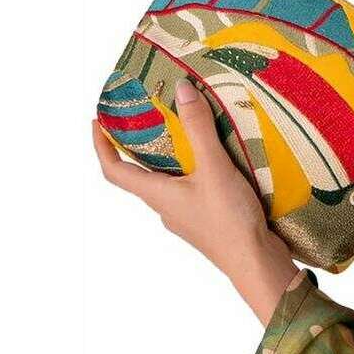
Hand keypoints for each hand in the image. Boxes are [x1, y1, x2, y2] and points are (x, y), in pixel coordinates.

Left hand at [91, 81, 302, 321]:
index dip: (101, 146)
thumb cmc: (230, 221)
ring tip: (183, 134)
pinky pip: (190, 192)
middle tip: (144, 119)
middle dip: (138, 147)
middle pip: (139, 175)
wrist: (256, 264)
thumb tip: (181, 89)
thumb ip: (198, 129)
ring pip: (167, 184)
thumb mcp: (215, 168)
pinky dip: (193, 173)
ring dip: (168, 160)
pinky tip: (215, 162)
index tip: (97, 123)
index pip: (114, 170)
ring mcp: (185, 218)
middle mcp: (165, 208)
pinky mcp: (206, 223)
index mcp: (156, 195)